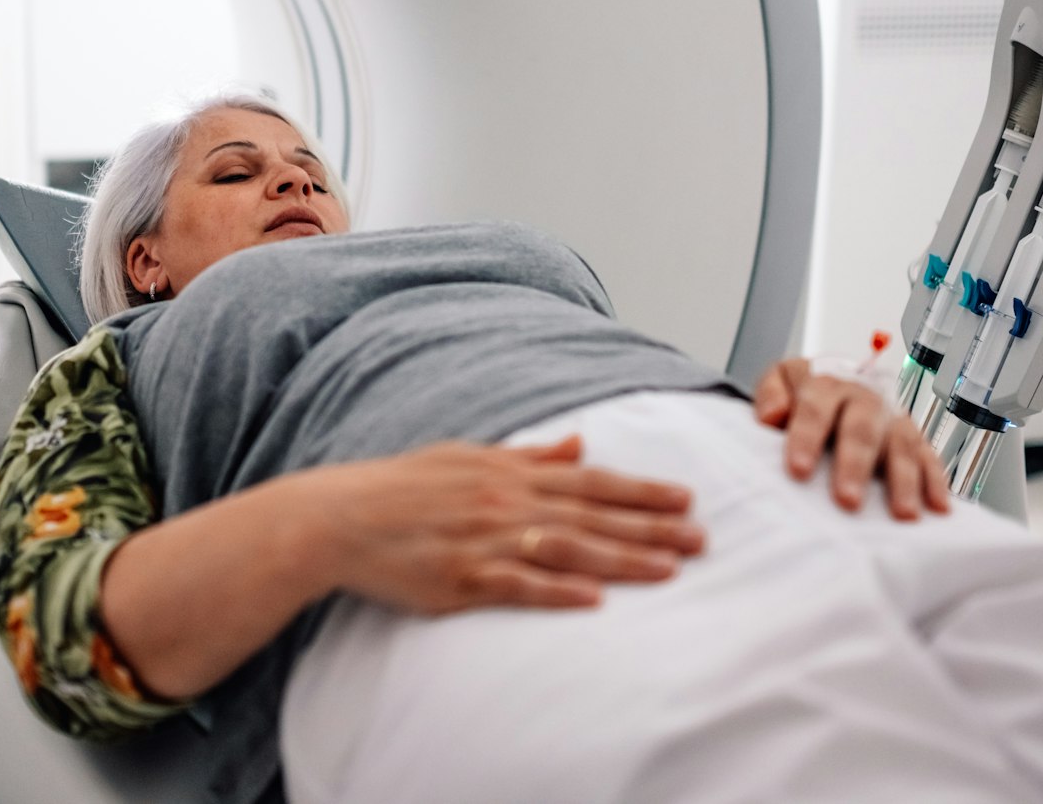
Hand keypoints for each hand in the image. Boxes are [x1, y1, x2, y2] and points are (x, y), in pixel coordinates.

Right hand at [304, 435, 704, 615]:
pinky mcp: (462, 578)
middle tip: (701, 538)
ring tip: (668, 569)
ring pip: (567, 549)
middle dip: (650, 527)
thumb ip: (529, 456)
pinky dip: (557, 591)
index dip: (641, 491)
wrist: (341, 517)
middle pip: (591, 515)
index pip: (590, 481)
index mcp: (509, 472)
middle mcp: (505, 502)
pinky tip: (593, 599)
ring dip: (620, 559)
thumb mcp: (467, 457)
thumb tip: (577, 443)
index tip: (686, 498)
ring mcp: (485, 540)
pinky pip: (518, 585)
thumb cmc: (402, 487)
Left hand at [754, 358, 950, 519]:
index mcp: (827, 383)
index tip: (798, 469)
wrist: (837, 381)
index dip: (807, 437)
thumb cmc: (805, 391)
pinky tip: (938, 507)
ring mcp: (892, 418)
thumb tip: (772, 415)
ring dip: (903, 480)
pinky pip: (930, 457)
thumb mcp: (780, 380)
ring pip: (901, 444)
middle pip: (862, 428)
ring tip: (902, 514)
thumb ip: (771, 393)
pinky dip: (936, 481)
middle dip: (855, 464)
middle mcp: (864, 399)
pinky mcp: (915, 439)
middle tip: (846, 500)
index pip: (816, 408)